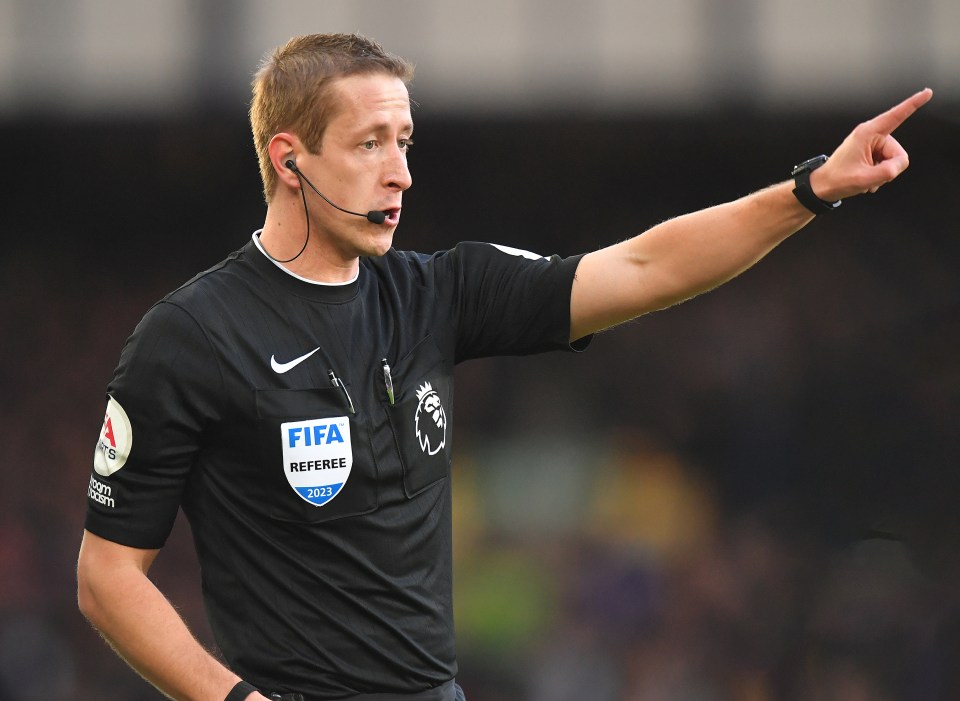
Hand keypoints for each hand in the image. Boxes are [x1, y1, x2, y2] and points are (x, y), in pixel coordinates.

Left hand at [810, 88, 932, 201]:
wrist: (822, 187)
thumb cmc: (836, 180)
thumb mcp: (863, 179)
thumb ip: (887, 172)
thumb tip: (899, 165)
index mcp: (867, 133)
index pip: (896, 116)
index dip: (913, 104)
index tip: (927, 92)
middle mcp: (871, 135)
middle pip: (897, 153)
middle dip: (888, 168)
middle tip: (870, 177)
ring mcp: (871, 144)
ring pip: (893, 161)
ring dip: (882, 173)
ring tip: (865, 177)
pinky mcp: (871, 152)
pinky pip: (887, 164)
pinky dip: (879, 174)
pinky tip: (866, 179)